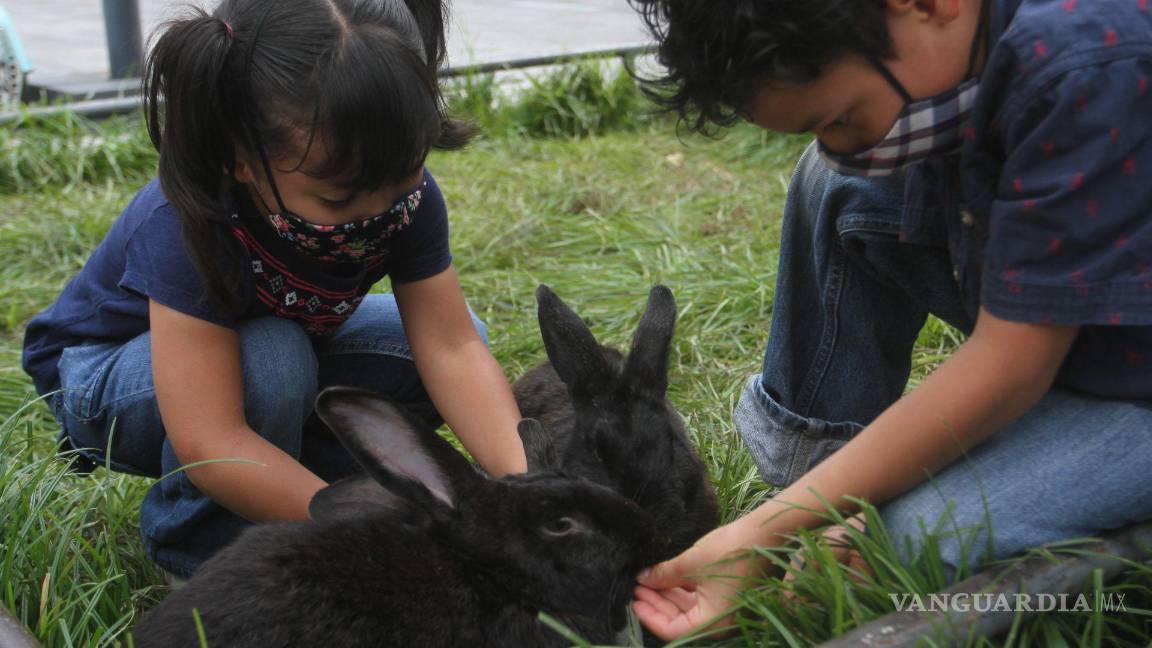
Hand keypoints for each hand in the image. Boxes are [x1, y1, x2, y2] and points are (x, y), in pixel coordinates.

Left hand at [631, 521, 766, 640]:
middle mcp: (721, 622)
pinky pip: (701, 600)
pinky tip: (666, 576)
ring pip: (689, 610)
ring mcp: (725, 610)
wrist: (765, 533)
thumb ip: (664, 575)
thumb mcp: (691, 563)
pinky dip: (683, 590)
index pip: (673, 630)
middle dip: (657, 603)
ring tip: (647, 579)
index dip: (650, 616)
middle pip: (680, 621)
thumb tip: (642, 579)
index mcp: (713, 622)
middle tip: (637, 586)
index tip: (634, 600)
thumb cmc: (730, 550)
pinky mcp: (728, 596)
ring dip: (668, 596)